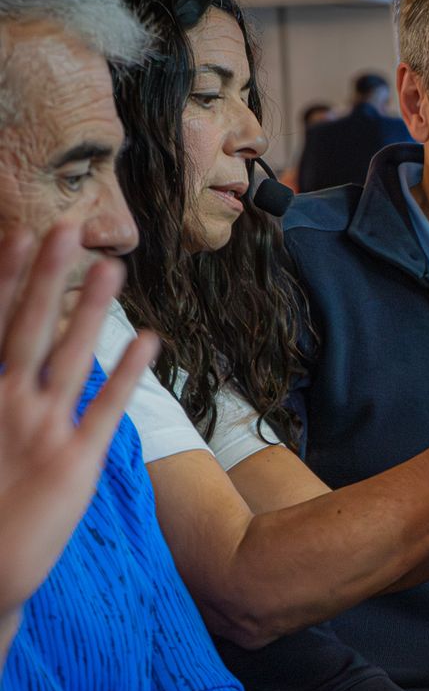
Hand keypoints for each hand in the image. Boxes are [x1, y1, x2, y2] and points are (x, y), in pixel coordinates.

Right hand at [0, 224, 156, 632]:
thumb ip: (1, 397)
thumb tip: (11, 368)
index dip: (6, 279)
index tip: (18, 234)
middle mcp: (2, 406)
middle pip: (24, 327)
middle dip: (46, 275)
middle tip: (66, 226)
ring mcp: (38, 432)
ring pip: (67, 356)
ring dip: (90, 310)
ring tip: (113, 268)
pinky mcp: (75, 464)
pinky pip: (105, 408)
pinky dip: (127, 373)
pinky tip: (152, 341)